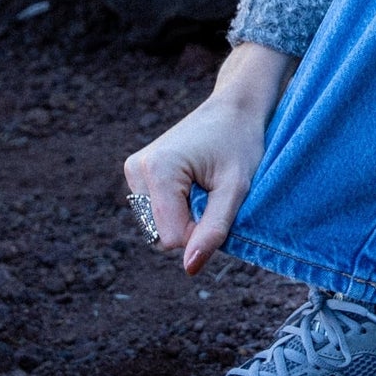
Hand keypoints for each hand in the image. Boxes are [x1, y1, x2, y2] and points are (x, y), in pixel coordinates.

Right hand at [123, 42, 296, 273]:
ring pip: (157, 225)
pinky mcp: (137, 171)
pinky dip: (177, 205)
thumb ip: (214, 228)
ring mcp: (133, 170)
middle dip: (191, 222)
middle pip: (161, 233)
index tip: (220, 200)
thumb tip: (190, 268)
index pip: (171, 237)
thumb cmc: (242, 142)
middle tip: (213, 188)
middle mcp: (136, 169)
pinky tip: (193, 180)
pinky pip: (155, 211)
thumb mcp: (236, 187)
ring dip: (184, 214)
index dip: (201, 230)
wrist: (235, 106)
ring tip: (204, 181)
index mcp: (157, 170)